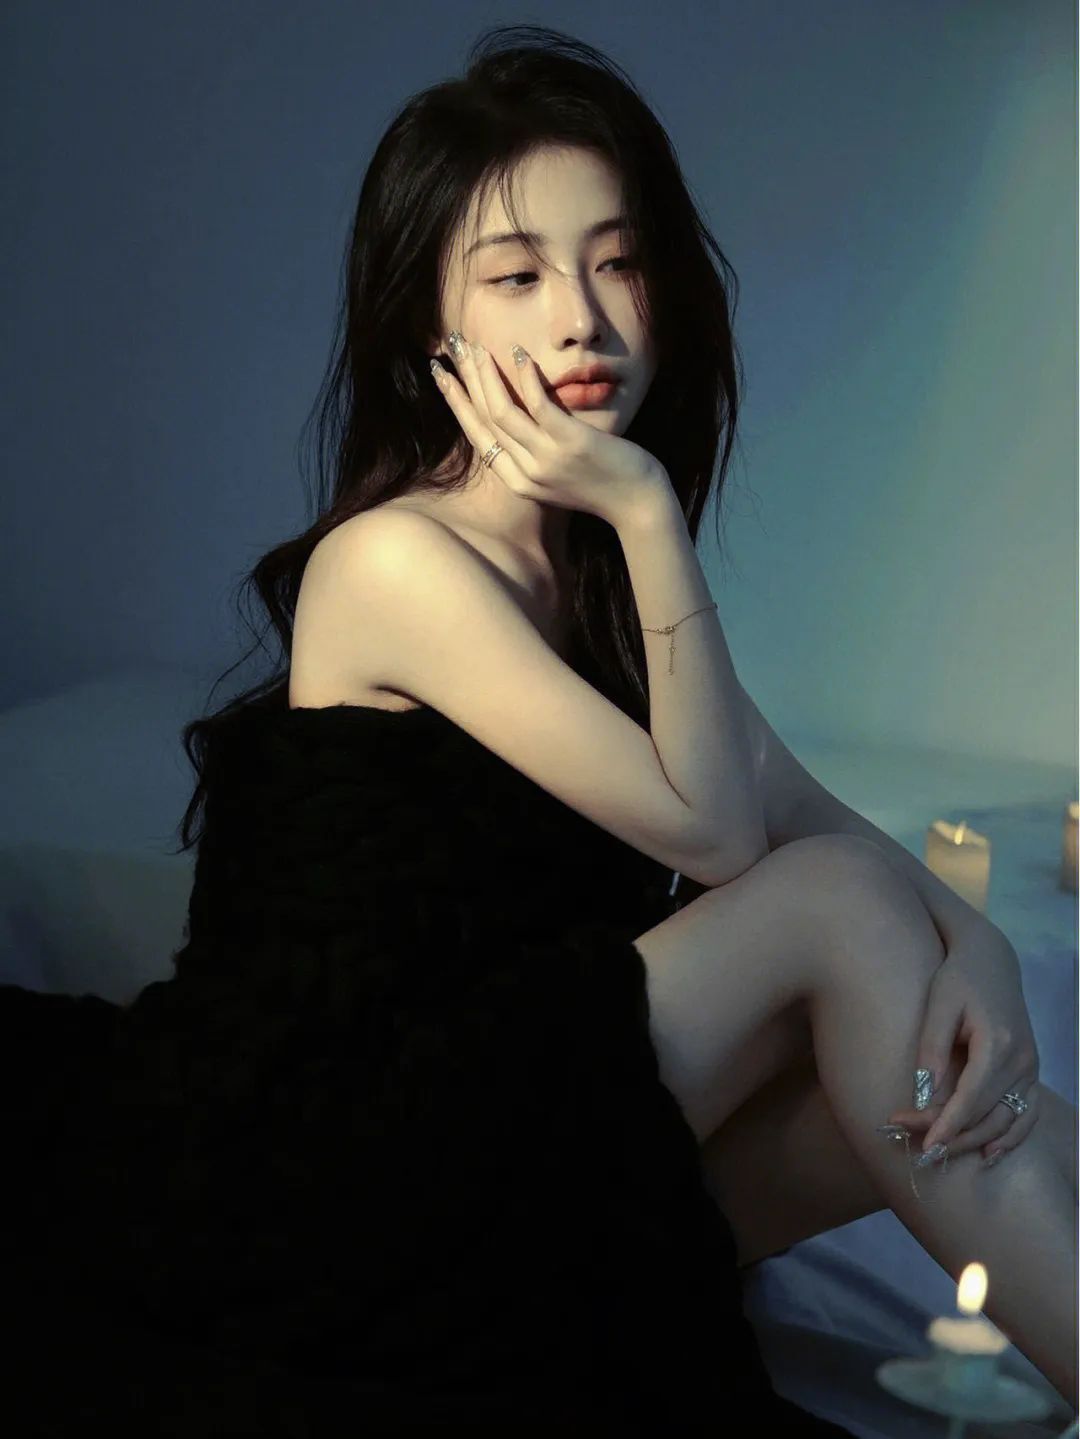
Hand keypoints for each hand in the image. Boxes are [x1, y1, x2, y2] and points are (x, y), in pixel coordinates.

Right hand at [431, 334, 668, 526]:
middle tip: (452, 349)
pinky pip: (539, 407)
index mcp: (518, 481)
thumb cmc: (605, 486)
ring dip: (487, 376)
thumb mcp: (560, 474)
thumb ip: (537, 451)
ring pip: (503, 412)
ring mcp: (547, 460)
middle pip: (485, 418)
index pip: (477, 435)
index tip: (441, 375)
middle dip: (465, 380)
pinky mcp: (570, 444)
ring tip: (478, 348)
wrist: (639, 505)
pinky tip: (518, 355)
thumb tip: (521, 412)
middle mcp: (526, 472)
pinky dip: (526, 379)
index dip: (456, 402)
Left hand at [884, 924, 1040, 1166]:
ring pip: (1007, 1120)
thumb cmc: (958, 980)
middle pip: (987, 1114)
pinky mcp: (1031, 1071)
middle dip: (951, 1135)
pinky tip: (989, 1154)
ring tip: (942, 1155)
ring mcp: (1031, 1067)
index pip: (972, 1098)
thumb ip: (933, 1049)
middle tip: (916, 1147)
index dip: (948, 1125)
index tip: (924, 1144)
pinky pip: (1026, 1113)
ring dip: (976, 1141)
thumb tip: (923, 1094)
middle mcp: (1022, 1061)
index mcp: (998, 1044)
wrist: (990, 961)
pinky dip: (1011, 1137)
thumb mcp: (938, 1006)